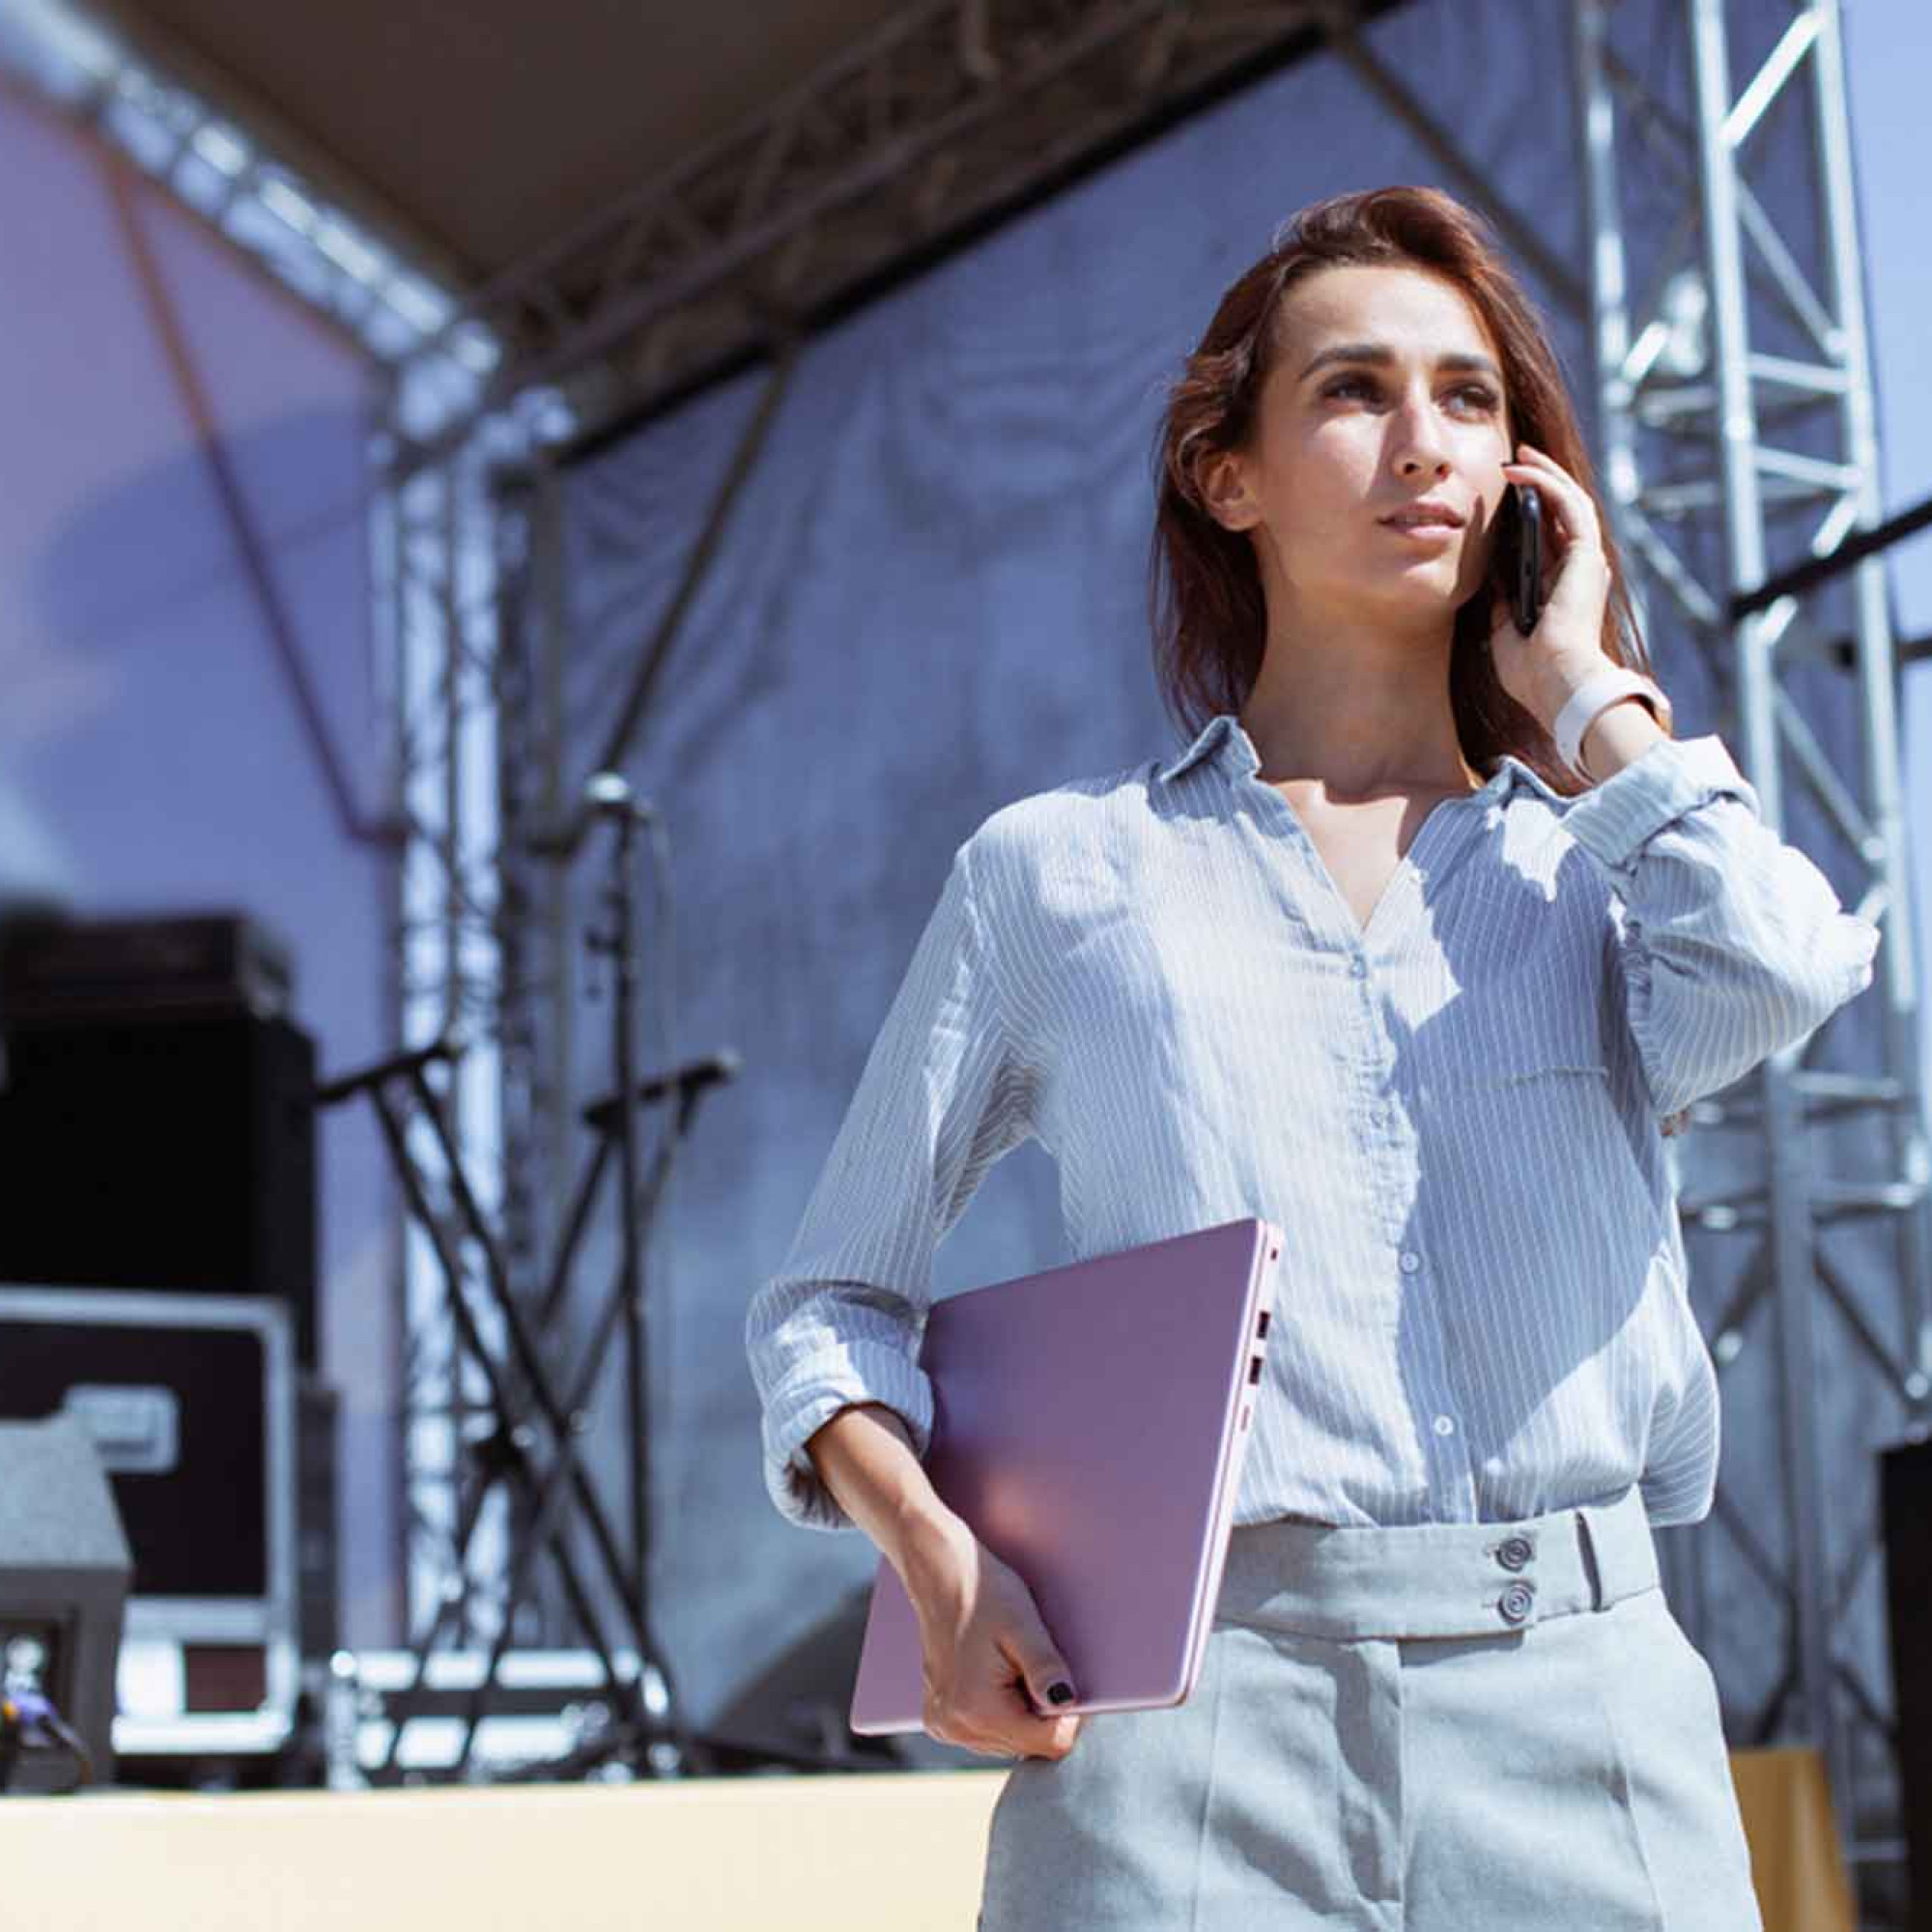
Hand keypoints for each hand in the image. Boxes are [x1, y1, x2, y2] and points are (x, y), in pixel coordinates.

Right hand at [900, 1512, 1083, 1761]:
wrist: (940, 1574)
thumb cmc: (984, 1593)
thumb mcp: (1024, 1625)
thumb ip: (1046, 1669)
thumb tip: (1068, 1703)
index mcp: (976, 1710)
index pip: (1049, 1744)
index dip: (1068, 1716)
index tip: (1062, 1680)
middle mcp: (955, 1727)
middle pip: (1029, 1747)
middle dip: (1043, 1713)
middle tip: (1034, 1666)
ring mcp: (944, 1726)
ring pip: (1010, 1742)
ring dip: (1022, 1713)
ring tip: (1012, 1667)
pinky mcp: (940, 1719)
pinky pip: (988, 1733)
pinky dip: (1001, 1711)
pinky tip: (995, 1676)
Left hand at [1484, 441, 1615, 730]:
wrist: (1553, 681)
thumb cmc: (1531, 669)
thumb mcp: (1505, 628)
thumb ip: (1503, 601)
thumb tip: (1489, 578)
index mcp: (1562, 587)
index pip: (1549, 536)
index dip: (1531, 510)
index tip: (1506, 493)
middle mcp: (1578, 570)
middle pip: (1562, 512)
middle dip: (1541, 480)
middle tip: (1516, 458)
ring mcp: (1585, 560)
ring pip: (1569, 500)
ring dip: (1544, 473)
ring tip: (1519, 454)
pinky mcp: (1586, 554)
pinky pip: (1568, 505)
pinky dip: (1546, 483)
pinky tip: (1520, 471)